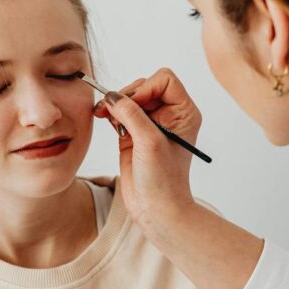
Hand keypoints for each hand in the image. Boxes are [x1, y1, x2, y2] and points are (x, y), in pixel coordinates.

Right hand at [94, 68, 202, 237]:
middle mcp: (169, 115)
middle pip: (145, 85)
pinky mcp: (133, 133)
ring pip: (130, 97)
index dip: (146, 88)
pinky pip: (120, 112)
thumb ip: (132, 115)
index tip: (133, 106)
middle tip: (114, 111)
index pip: (165, 79)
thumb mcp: (150, 142)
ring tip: (105, 115)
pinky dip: (111, 112)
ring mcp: (151, 124)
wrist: (155, 209)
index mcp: (184, 112)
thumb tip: (113, 96)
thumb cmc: (163, 180)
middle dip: (127, 95)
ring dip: (116, 103)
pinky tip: (104, 119)